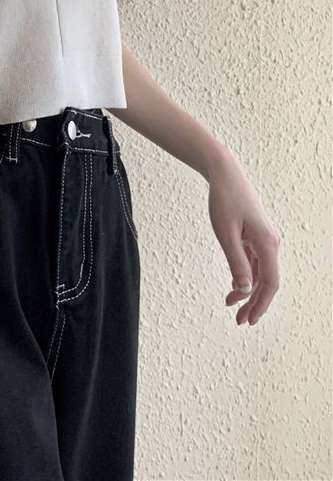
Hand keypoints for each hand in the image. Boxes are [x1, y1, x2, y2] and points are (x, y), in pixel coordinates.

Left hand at [207, 149, 280, 324]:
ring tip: (230, 305)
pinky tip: (234, 285)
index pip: (270, 283)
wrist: (225, 173)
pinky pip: (254, 261)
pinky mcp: (255, 234)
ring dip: (246, 289)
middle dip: (253, 302)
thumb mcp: (225, 233)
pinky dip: (244, 275)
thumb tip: (244, 289)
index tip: (249, 320)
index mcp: (267, 243)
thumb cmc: (224, 200)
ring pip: (259, 272)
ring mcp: (264, 238)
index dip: (261, 304)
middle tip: (238, 321)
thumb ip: (236, 261)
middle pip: (266, 281)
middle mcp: (270, 242)